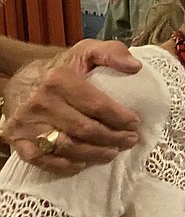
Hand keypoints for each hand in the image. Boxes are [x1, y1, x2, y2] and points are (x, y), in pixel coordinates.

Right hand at [2, 41, 141, 173]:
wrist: (23, 77)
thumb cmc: (62, 67)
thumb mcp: (87, 51)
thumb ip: (113, 53)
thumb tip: (135, 67)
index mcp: (59, 79)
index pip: (96, 105)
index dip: (119, 117)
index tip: (135, 123)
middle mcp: (40, 102)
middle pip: (85, 129)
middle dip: (113, 138)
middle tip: (130, 140)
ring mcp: (27, 123)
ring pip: (67, 147)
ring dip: (95, 153)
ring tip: (112, 152)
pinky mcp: (17, 139)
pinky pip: (42, 160)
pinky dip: (65, 165)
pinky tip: (83, 163)